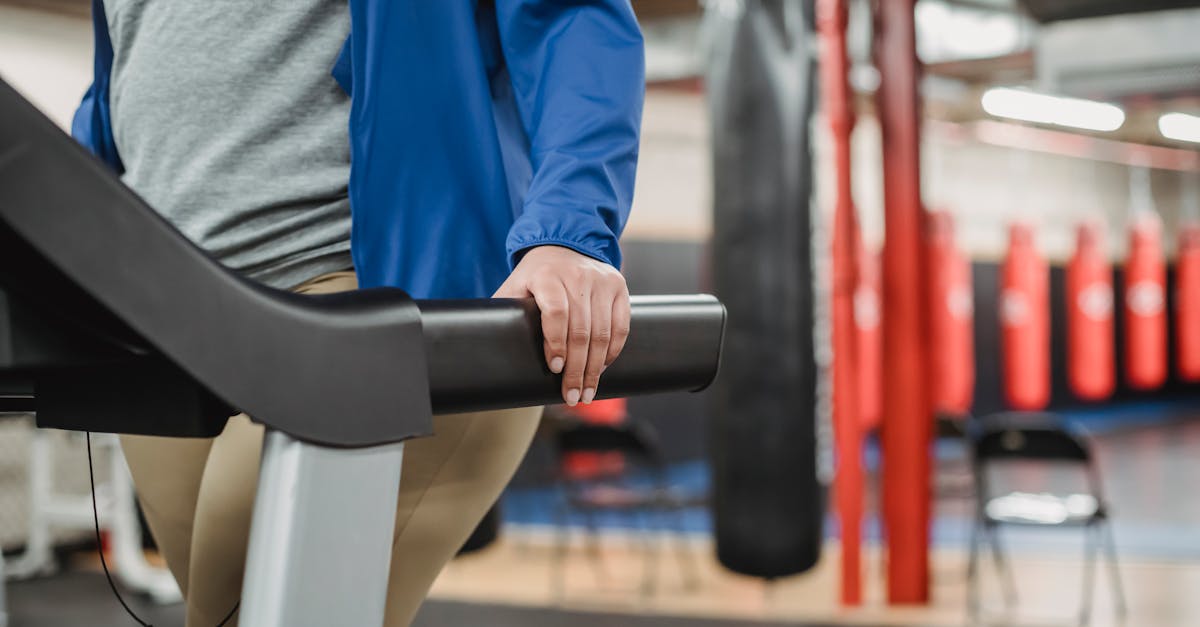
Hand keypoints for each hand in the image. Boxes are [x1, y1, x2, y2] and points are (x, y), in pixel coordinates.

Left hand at [494, 245, 630, 405]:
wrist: (564, 245)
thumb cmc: (535, 277)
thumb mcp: (516, 287)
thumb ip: (507, 313)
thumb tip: (489, 349)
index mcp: (547, 275)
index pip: (556, 313)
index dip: (556, 343)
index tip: (555, 368)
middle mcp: (578, 276)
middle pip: (581, 331)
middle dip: (577, 370)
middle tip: (572, 397)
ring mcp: (602, 281)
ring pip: (602, 333)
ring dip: (595, 369)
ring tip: (587, 392)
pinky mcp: (619, 287)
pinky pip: (620, 327)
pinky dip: (611, 352)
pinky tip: (601, 369)